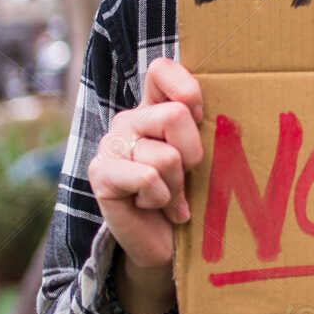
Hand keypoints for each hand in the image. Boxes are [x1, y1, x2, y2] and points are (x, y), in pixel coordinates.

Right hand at [87, 57, 203, 272]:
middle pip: (175, 115)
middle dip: (193, 154)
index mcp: (155, 107)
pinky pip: (146, 178)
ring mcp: (111, 144)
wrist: (165, 243)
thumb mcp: (205, 156)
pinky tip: (154, 207)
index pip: (161, 70)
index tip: (200, 118)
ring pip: (165, 155)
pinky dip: (160, 200)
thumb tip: (213, 114)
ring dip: (177, 186)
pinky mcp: (100, 173)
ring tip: (170, 198)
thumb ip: (204, 127)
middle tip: (188, 176)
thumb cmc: (192, 195)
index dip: (187, 90)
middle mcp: (130, 120)